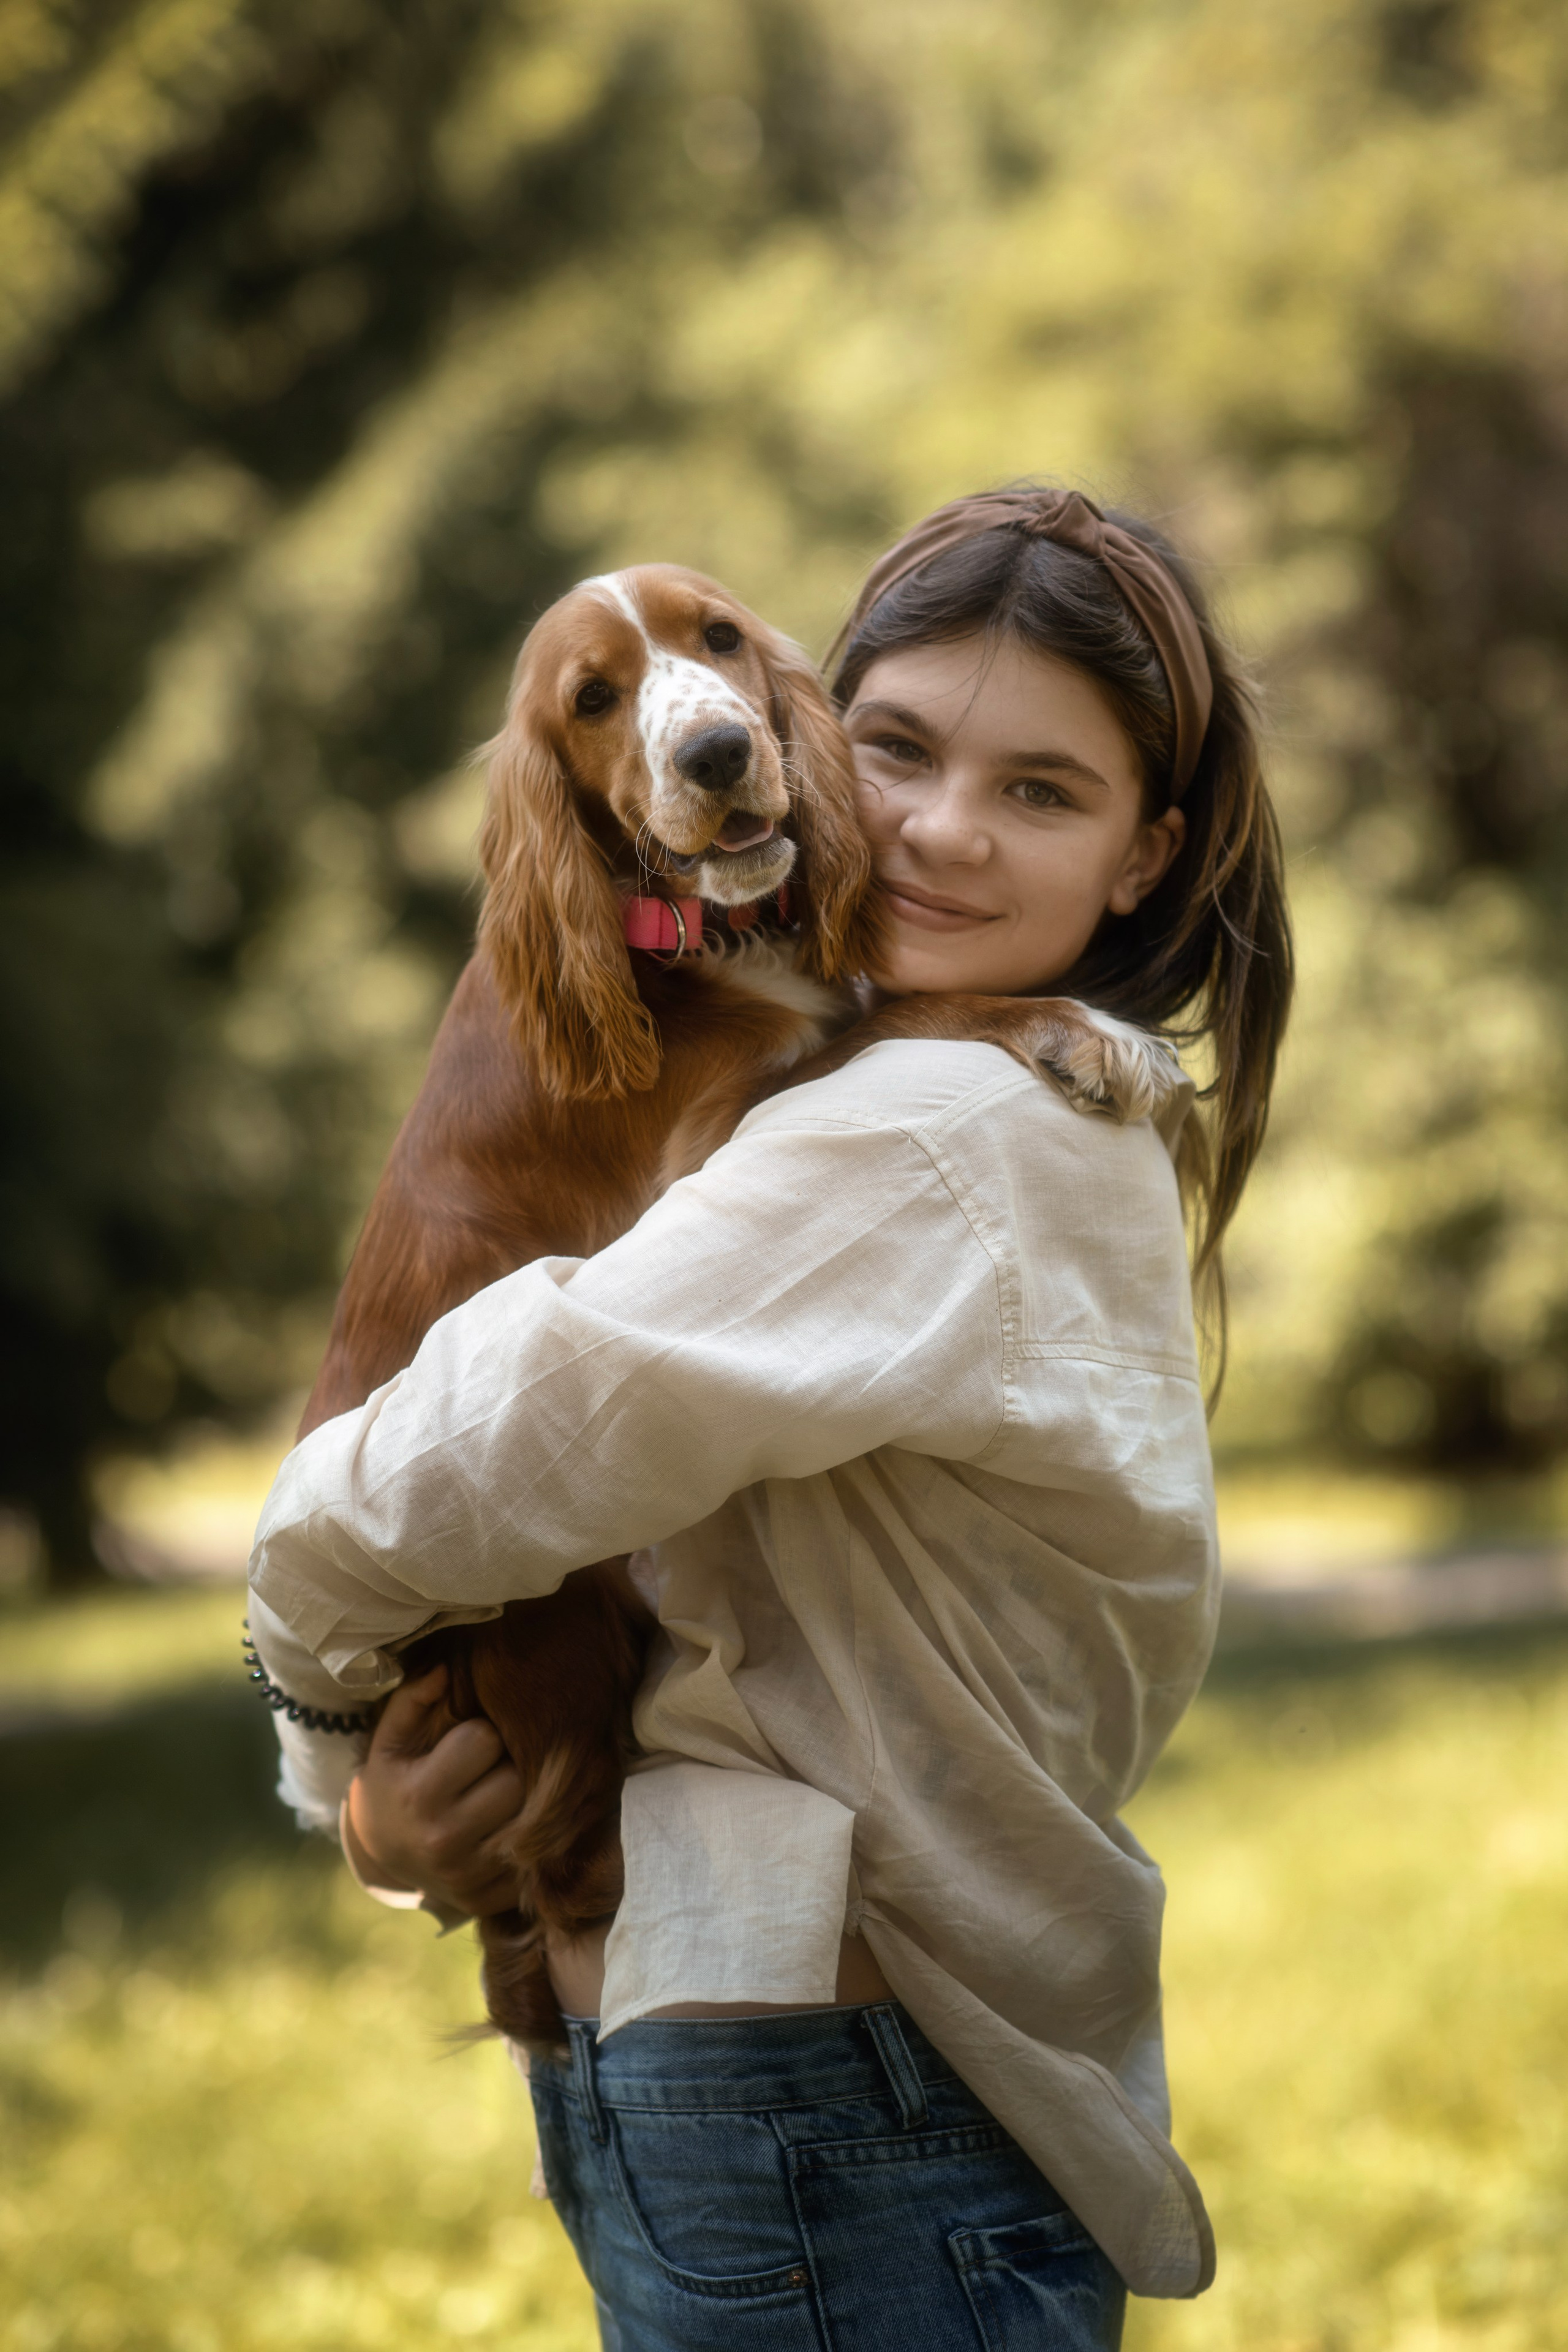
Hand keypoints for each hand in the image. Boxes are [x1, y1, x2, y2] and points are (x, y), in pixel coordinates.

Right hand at [344, 1665, 526, 1916]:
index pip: (483, 1740)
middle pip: (514, 1782)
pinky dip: (524, 1842)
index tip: (467, 1742)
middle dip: (506, 1767)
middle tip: (489, 1768)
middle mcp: (444, 1839)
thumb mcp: (389, 1740)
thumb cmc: (392, 1782)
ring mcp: (468, 1876)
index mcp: (420, 1794)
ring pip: (530, 1820)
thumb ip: (412, 1699)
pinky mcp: (486, 1899)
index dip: (481, 1733)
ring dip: (520, 1802)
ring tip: (498, 1794)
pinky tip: (503, 1829)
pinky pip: (531, 1860)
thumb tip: (445, 1669)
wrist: (380, 1853)